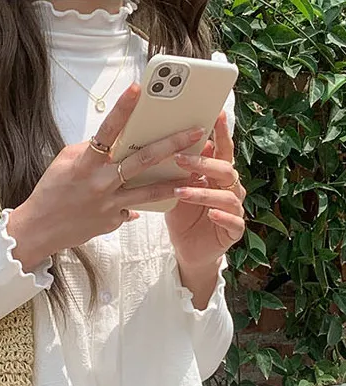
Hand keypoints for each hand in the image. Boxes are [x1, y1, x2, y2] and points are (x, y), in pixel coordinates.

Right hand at [6, 84, 204, 271]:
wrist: (39, 230)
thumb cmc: (51, 192)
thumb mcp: (65, 163)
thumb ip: (90, 150)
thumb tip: (113, 143)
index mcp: (86, 164)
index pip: (108, 130)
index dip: (123, 108)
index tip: (139, 89)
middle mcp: (101, 183)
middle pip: (142, 161)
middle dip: (171, 145)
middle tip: (195, 133)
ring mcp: (109, 205)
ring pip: (149, 192)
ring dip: (175, 181)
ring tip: (198, 174)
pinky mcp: (112, 221)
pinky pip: (132, 209)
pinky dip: (141, 203)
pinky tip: (154, 199)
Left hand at [166, 110, 245, 272]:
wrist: (188, 250)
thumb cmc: (184, 217)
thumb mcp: (177, 191)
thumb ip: (180, 172)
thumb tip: (171, 145)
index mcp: (218, 176)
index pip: (223, 150)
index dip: (222, 134)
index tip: (217, 115)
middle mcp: (230, 189)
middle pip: (226, 170)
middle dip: (204, 164)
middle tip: (181, 159)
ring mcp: (234, 210)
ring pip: (227, 196)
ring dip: (204, 193)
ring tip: (182, 192)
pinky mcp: (234, 230)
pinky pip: (233, 222)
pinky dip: (222, 216)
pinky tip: (211, 214)